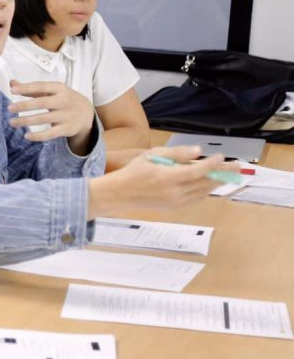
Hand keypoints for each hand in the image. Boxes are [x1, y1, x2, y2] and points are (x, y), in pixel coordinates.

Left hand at [8, 80, 94, 144]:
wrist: (86, 113)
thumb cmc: (63, 99)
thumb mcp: (51, 91)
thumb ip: (31, 88)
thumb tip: (11, 83)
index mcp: (59, 88)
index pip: (41, 86)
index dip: (27, 88)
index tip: (12, 90)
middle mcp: (63, 101)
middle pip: (41, 103)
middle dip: (24, 106)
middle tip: (9, 108)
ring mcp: (66, 116)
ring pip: (43, 119)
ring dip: (26, 121)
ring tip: (12, 122)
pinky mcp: (66, 129)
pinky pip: (50, 134)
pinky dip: (37, 136)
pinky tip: (26, 136)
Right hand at [90, 145, 238, 213]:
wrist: (121, 194)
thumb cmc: (135, 171)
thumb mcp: (152, 155)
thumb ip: (176, 153)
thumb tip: (198, 151)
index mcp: (168, 177)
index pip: (197, 171)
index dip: (212, 164)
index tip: (222, 157)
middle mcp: (175, 192)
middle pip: (205, 183)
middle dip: (223, 173)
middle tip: (237, 166)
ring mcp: (175, 202)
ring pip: (203, 192)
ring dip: (217, 183)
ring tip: (228, 174)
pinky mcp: (175, 207)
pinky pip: (196, 198)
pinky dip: (206, 190)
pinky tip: (210, 183)